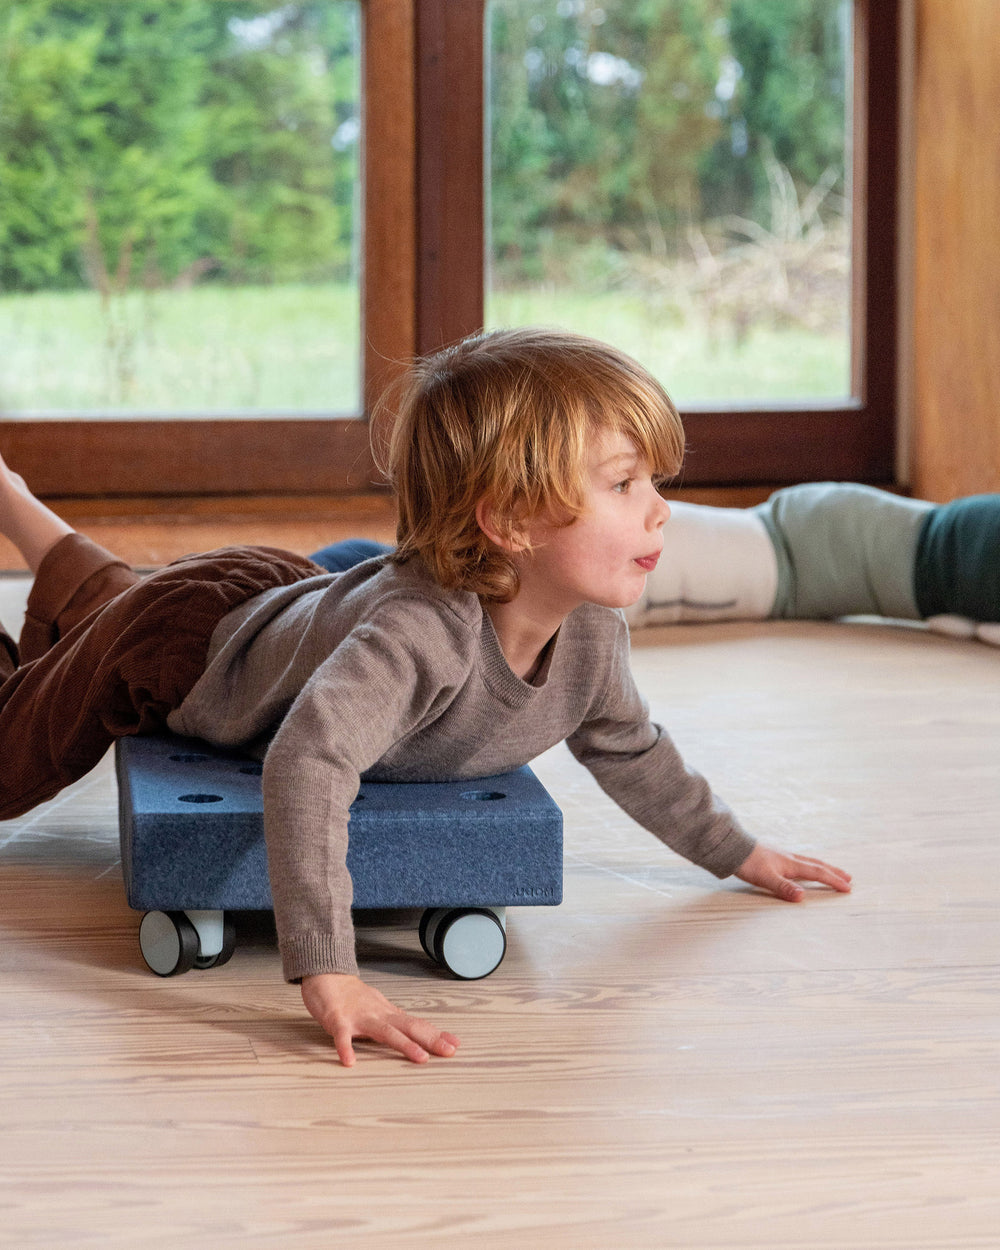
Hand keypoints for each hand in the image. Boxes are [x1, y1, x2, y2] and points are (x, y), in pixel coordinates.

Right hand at [300, 972, 459, 1066]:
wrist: (326, 975)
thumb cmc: (351, 995)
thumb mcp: (377, 1007)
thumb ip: (394, 1021)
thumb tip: (415, 1032)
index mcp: (388, 1014)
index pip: (417, 1024)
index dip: (436, 1034)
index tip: (456, 1044)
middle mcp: (379, 1014)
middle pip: (409, 1027)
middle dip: (431, 1040)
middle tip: (449, 1051)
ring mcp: (359, 1017)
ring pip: (385, 1031)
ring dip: (404, 1044)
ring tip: (420, 1058)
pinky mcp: (338, 1020)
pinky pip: (342, 1036)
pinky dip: (346, 1048)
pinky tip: (349, 1061)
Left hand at [735, 843, 851, 901]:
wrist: (733, 846)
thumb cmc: (748, 862)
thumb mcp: (765, 878)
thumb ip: (784, 887)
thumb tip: (802, 897)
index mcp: (791, 864)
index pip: (817, 873)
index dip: (833, 880)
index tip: (848, 888)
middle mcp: (790, 858)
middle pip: (817, 864)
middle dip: (833, 872)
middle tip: (848, 877)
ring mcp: (782, 855)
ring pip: (808, 861)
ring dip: (822, 867)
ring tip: (831, 871)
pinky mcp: (775, 856)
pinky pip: (799, 860)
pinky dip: (808, 864)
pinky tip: (802, 867)